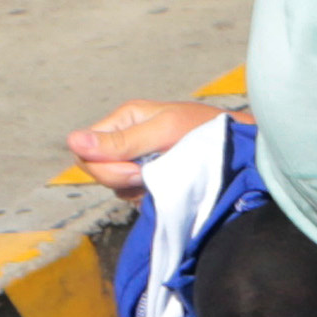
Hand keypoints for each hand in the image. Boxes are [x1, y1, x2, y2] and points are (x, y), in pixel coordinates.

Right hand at [63, 96, 229, 203]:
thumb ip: (121, 141)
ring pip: (114, 186)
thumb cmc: (207, 131)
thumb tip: (72, 141)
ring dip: (135, 188)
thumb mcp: (164, 131)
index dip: (101, 166)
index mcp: (124, 121)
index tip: (133, 170)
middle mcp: (127, 140)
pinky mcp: (152, 180)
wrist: (243, 149)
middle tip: (149, 176)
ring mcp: (138, 161)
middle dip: (119, 178)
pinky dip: (147, 196)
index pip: (84, 150)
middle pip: (95, 170)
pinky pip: (133, 195)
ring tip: (165, 177)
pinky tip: (167, 189)